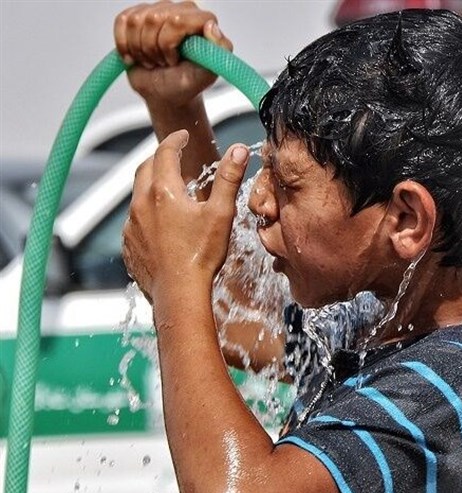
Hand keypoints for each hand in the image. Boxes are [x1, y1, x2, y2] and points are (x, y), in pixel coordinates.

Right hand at [114, 1, 232, 107]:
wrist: (166, 92)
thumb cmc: (187, 83)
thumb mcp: (207, 73)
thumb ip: (218, 50)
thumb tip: (211, 26)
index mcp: (201, 21)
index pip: (178, 20)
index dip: (169, 43)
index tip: (174, 60)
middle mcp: (182, 10)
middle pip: (154, 19)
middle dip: (154, 49)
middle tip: (163, 63)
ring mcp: (159, 10)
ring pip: (136, 21)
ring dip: (140, 49)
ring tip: (153, 60)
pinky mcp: (138, 15)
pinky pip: (122, 21)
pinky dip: (124, 45)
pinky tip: (136, 56)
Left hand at [123, 130, 249, 304]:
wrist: (179, 294)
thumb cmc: (202, 255)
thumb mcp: (221, 213)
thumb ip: (229, 179)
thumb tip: (239, 149)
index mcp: (163, 192)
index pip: (165, 153)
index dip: (175, 140)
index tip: (183, 136)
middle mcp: (141, 204)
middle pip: (145, 169)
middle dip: (159, 158)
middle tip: (174, 157)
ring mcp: (131, 226)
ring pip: (138, 195)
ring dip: (152, 187)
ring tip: (170, 191)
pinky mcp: (129, 245)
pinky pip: (134, 221)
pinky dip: (146, 213)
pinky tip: (161, 224)